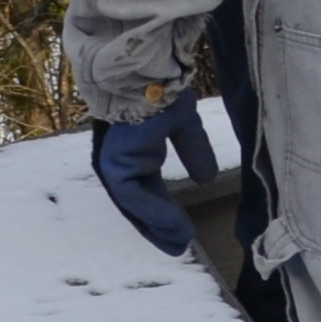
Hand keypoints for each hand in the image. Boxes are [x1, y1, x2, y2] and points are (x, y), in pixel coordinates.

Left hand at [92, 99, 205, 256]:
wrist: (149, 74)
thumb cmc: (162, 90)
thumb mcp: (184, 125)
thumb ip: (193, 151)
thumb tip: (207, 178)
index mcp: (135, 154)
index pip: (147, 192)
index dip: (164, 213)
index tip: (183, 233)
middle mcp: (122, 163)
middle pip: (138, 205)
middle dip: (158, 228)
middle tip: (178, 247)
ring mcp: (115, 164)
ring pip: (135, 205)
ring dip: (158, 226)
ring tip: (181, 242)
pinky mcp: (114, 164)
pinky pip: (132, 196)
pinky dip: (154, 213)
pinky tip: (175, 226)